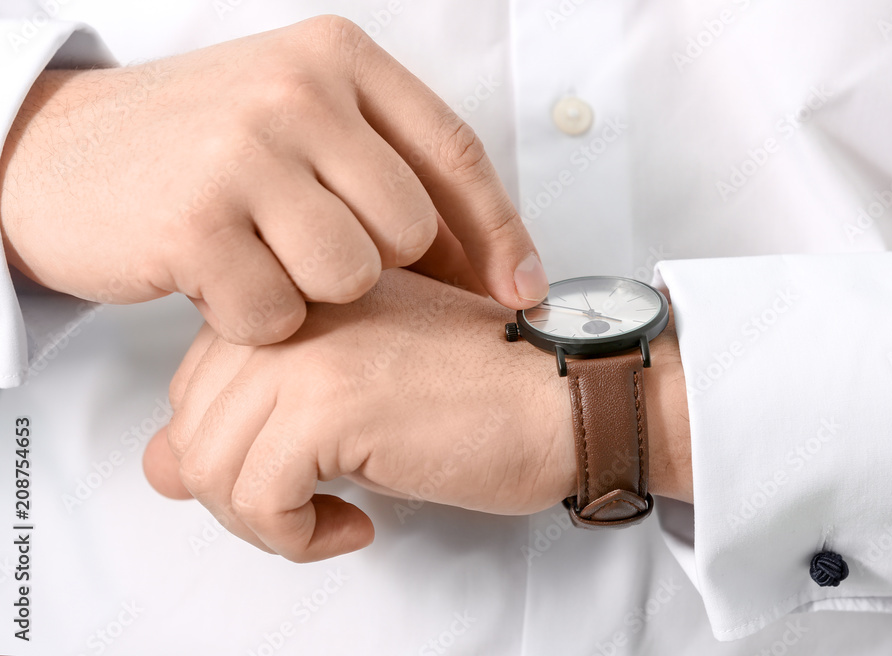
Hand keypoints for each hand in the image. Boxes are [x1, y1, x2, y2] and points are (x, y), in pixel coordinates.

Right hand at [0, 16, 547, 344]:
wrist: (56, 154)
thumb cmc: (196, 149)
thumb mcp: (296, 121)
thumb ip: (383, 166)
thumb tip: (486, 261)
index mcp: (336, 58)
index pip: (454, 152)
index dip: (498, 232)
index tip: (524, 291)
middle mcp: (296, 92)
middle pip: (408, 230)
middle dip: (376, 267)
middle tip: (311, 254)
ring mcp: (243, 152)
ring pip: (351, 279)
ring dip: (312, 296)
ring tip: (260, 262)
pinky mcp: (194, 222)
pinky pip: (277, 314)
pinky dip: (254, 319)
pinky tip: (217, 281)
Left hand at [143, 269, 690, 561]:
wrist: (571, 396)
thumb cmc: (486, 396)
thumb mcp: (351, 401)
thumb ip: (252, 420)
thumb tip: (160, 467)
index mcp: (298, 297)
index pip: (197, 385)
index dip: (233, 451)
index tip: (294, 476)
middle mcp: (292, 310)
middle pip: (192, 427)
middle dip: (240, 495)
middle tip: (311, 509)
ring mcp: (307, 350)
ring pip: (209, 467)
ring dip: (266, 523)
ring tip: (330, 519)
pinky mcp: (331, 403)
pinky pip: (257, 497)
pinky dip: (296, 537)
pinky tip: (355, 524)